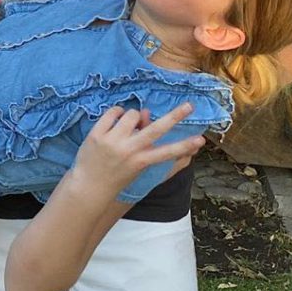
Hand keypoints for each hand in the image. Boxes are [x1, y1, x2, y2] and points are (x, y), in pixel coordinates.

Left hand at [71, 104, 204, 196]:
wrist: (89, 184)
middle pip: (155, 129)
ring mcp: (112, 141)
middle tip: (189, 105)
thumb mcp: (136, 166)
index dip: (185, 145)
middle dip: (175, 116)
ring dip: (133, 116)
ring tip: (129, 125)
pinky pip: (112, 112)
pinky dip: (117, 112)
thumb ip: (145, 143)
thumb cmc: (117, 175)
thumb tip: (147, 113)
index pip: (167, 152)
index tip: (201, 139)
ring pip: (131, 114)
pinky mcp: (96, 134)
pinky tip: (117, 117)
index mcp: (141, 161)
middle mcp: (128, 150)